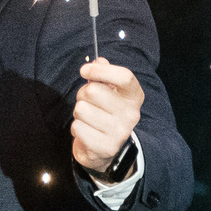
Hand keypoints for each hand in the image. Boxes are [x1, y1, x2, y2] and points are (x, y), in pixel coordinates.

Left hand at [71, 58, 143, 173]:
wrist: (106, 149)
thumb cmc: (104, 113)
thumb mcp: (108, 92)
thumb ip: (103, 74)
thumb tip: (99, 61)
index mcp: (134, 97)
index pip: (124, 76)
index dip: (100, 70)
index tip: (84, 70)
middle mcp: (131, 114)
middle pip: (93, 91)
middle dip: (82, 95)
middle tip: (88, 103)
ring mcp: (120, 132)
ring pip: (81, 109)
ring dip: (79, 114)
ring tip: (89, 119)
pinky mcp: (106, 147)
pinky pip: (77, 127)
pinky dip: (77, 128)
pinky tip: (87, 132)